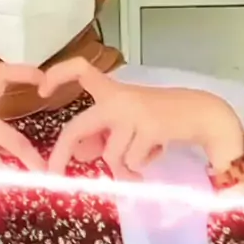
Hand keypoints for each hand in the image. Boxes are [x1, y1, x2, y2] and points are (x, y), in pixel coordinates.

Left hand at [39, 58, 243, 176]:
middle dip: (61, 154)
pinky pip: (131, 163)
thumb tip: (81, 154)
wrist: (202, 115)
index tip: (41, 89)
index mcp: (113, 91)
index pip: (81, 69)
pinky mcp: (150, 127)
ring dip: (123, 169)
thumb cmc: (162, 121)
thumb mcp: (129, 125)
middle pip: (77, 128)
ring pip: (109, 156)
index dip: (58, 75)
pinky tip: (155, 154)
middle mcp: (119, 98)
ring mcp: (133, 112)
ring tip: (141, 162)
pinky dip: (140, 169)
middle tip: (52, 173)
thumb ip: (104, 136)